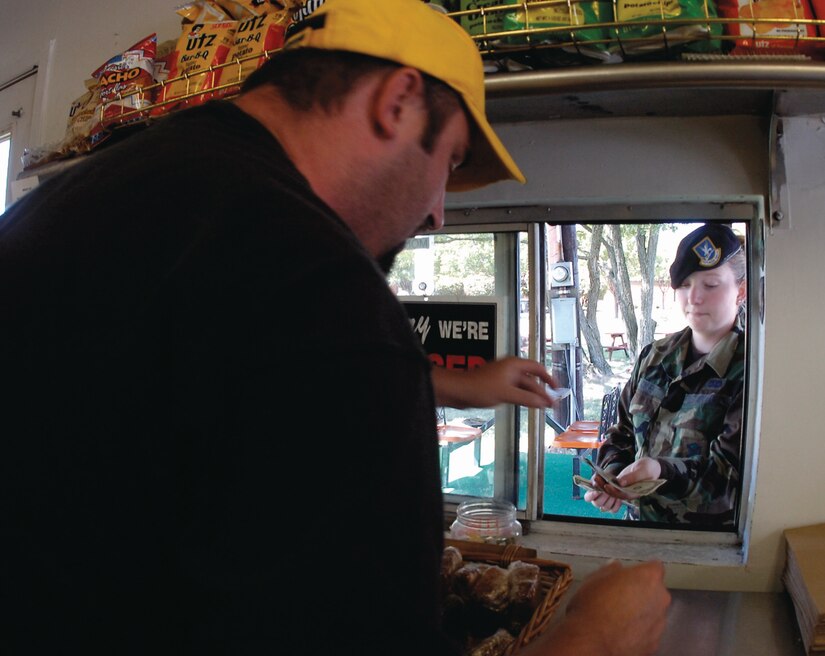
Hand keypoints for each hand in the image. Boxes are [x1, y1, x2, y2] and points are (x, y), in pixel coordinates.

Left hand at [431, 357, 557, 409]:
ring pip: (523, 386)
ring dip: (532, 396)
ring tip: (542, 407)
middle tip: (551, 403)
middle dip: (542, 391)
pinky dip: (523, 397)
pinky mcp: (498, 386)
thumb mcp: (507, 394)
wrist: (459, 391)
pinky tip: (527, 405)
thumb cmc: (478, 387)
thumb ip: (526, 399)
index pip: (538, 368)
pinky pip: (515, 391)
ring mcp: (504, 377)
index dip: (549, 378)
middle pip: (532, 379)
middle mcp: (510, 369)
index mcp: (514, 365)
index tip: (556, 388)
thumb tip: (542, 402)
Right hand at [521, 560, 670, 655]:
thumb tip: (617, 568)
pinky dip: (639, 631)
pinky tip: (622, 632)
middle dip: (642, 593)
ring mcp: (660, 623)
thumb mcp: (596, 578)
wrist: (592, 640)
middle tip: (621, 597)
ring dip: (641, 613)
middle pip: (656, 592)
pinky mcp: (654, 643)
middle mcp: (660, 599)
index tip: (630, 576)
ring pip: (653, 613)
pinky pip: (648, 632)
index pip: (655, 567)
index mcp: (649, 578)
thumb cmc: (593, 604)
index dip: (642, 571)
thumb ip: (611, 570)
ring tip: (619, 618)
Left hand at [584, 457, 662, 508]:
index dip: (614, 491)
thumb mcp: (643, 470)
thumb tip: (620, 482)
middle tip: (596, 481)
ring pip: (612, 489)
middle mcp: (629, 492)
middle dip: (605, 488)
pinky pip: (612, 483)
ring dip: (602, 485)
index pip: (623, 495)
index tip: (606, 486)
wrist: (652, 466)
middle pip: (615, 493)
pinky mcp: (621, 482)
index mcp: (636, 492)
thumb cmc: (650, 468)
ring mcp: (625, 487)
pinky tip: (598, 476)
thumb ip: (632, 477)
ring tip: (595, 477)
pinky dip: (605, 481)